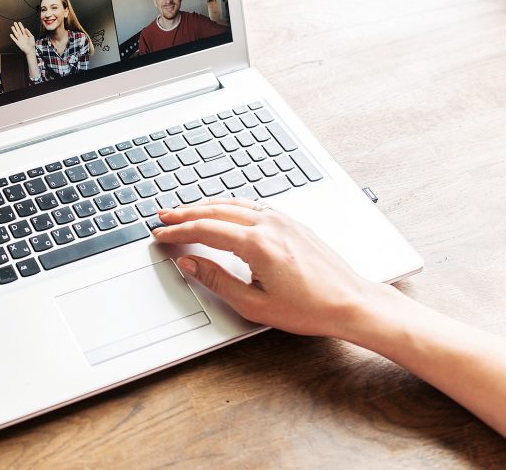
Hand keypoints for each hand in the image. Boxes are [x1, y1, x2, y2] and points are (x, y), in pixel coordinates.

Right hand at [9, 22, 35, 56]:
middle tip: (15, 23)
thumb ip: (28, 32)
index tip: (19, 22)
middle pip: (18, 30)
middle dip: (16, 26)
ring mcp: (20, 39)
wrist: (30, 50)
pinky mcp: (18, 43)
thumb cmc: (32, 44)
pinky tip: (11, 34)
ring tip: (12, 27)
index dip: (21, 25)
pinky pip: (14, 39)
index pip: (22, 29)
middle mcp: (22, 36)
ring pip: (16, 34)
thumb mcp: (32, 37)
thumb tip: (25, 28)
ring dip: (14, 30)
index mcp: (25, 35)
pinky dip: (12, 37)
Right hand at [153, 199, 379, 338]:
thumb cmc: (310, 308)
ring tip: (185, 210)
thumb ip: (216, 280)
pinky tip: (221, 211)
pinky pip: (252, 205)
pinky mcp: (292, 222)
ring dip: (205, 206)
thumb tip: (190, 263)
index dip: (178, 232)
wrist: (351, 302)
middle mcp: (269, 224)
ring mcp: (282, 220)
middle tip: (163, 216)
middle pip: (215, 211)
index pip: (205, 230)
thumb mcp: (254, 304)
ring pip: (233, 203)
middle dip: (185, 213)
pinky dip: (228, 206)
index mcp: (257, 244)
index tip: (161, 234)